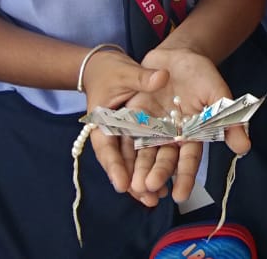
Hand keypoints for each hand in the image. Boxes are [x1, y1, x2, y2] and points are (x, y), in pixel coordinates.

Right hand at [80, 47, 170, 198]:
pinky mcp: (137, 134)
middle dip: (132, 181)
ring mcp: (124, 136)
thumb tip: (162, 77)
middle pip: (119, 162)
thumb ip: (142, 77)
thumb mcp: (125, 71)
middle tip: (147, 198)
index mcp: (101, 121)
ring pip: (131, 163)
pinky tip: (164, 183)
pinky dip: (150, 167)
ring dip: (142, 179)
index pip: (106, 147)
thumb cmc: (110, 70)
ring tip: (158, 198)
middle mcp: (111, 133)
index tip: (123, 184)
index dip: (114, 166)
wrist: (104, 68)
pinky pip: (142, 154)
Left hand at [123, 45, 245, 207]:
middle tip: (150, 188)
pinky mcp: (134, 117)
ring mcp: (151, 127)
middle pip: (164, 159)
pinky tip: (116, 165)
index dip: (185, 176)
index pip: (189, 159)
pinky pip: (126, 136)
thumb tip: (245, 148)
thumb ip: (228, 118)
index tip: (180, 195)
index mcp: (192, 134)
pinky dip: (121, 151)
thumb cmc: (202, 75)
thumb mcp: (218, 93)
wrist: (178, 55)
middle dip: (157, 174)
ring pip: (143, 152)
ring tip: (133, 186)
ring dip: (138, 169)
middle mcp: (171, 136)